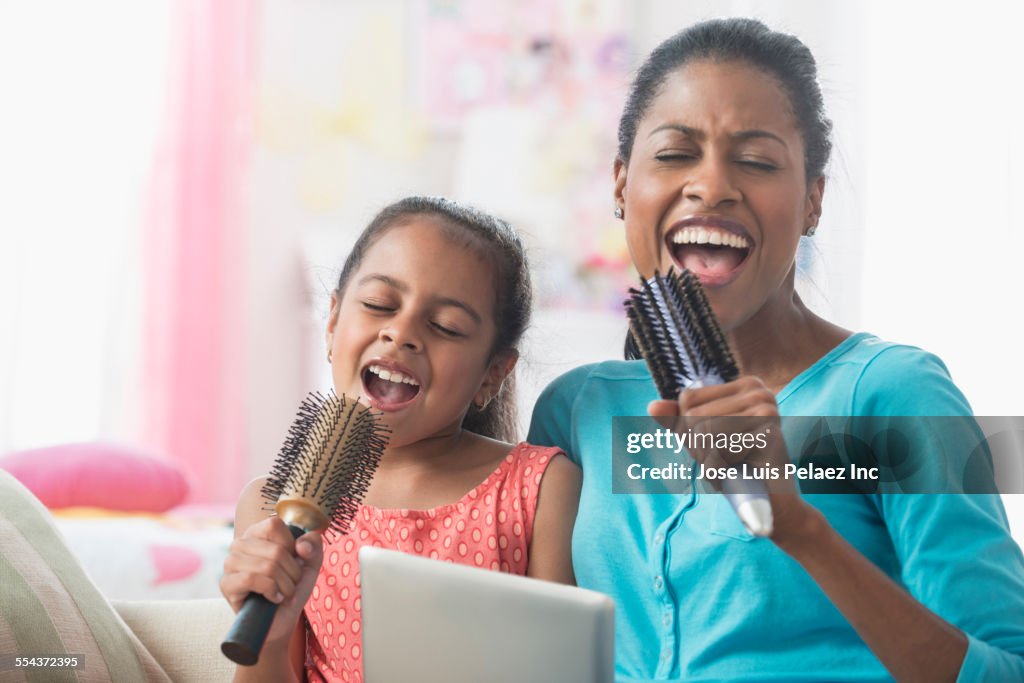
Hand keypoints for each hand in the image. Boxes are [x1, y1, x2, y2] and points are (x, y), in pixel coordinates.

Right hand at [220, 516, 323, 643]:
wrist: (281, 620)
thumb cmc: (292, 587)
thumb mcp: (311, 563)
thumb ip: (314, 545)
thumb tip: (301, 546)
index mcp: (258, 532)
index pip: (275, 525)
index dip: (291, 545)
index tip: (294, 560)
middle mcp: (240, 543)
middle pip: (276, 550)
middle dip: (293, 573)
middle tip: (292, 584)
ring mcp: (230, 563)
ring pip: (267, 566)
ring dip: (284, 585)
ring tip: (284, 593)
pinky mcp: (226, 584)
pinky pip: (251, 579)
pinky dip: (271, 591)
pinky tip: (274, 598)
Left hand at [648, 376, 819, 544]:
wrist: (773, 503)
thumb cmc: (737, 468)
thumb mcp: (701, 440)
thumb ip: (678, 421)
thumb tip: (652, 406)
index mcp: (745, 385)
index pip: (688, 399)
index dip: (689, 430)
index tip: (715, 446)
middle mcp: (758, 390)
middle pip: (694, 417)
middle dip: (699, 448)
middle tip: (724, 463)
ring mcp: (766, 407)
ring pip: (704, 432)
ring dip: (709, 461)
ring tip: (731, 468)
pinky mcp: (769, 430)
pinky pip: (718, 449)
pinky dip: (719, 469)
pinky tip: (739, 474)